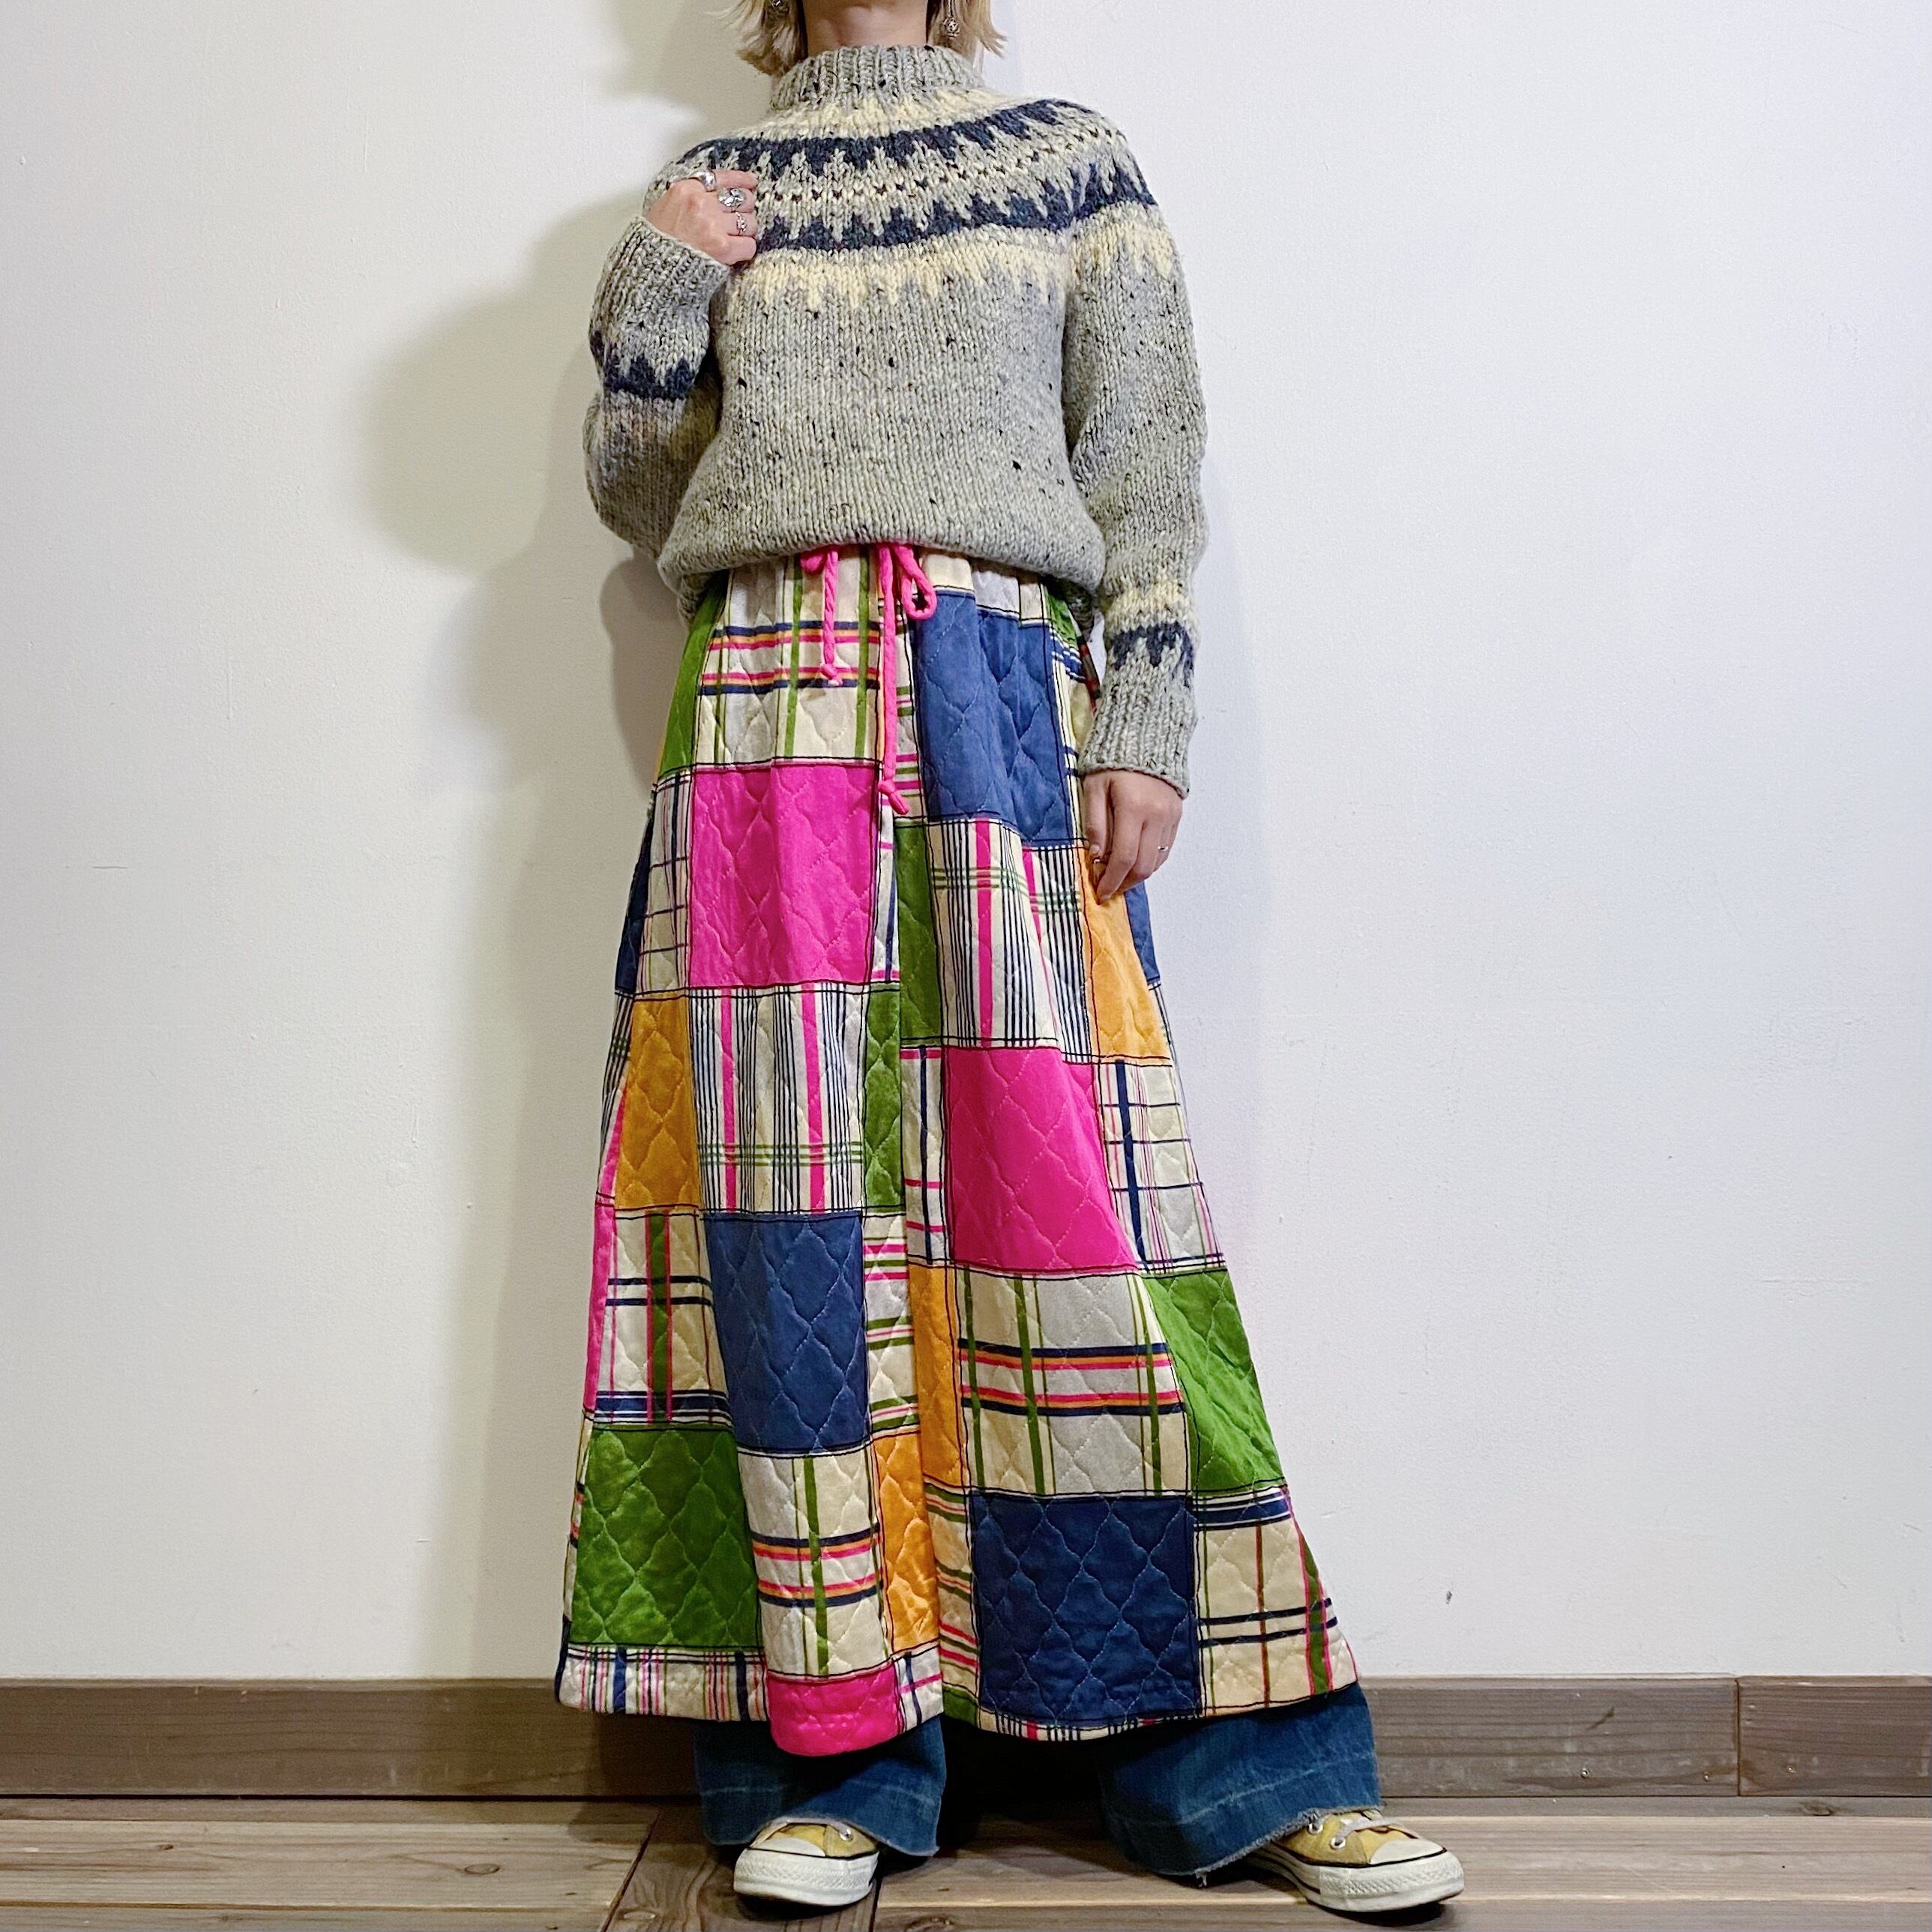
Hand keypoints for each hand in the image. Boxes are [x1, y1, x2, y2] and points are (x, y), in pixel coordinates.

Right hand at [646, 169, 759, 266]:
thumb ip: (692, 195)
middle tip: (739, 219)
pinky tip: (735, 253)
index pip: (723, 177)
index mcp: (686, 189)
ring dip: (746, 231)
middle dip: (745, 209)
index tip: (751, 183)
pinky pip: (749, 245)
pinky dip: (745, 250)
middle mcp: (701, 203)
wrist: (653, 268)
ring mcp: (713, 224)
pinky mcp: (722, 247)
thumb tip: (718, 192)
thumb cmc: (658, 241)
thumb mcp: (668, 205)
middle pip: (742, 198)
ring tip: (734, 238)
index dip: (742, 180)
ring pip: (750, 222)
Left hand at [1082, 770, 1182, 901]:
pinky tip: (1135, 860)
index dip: (1111, 880)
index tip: (1100, 892)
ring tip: (1119, 875)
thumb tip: (1096, 855)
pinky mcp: (1176, 816)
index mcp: (1134, 808)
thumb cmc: (1112, 761)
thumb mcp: (1094, 787)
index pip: (1124, 857)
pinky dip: (1150, 861)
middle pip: (1143, 866)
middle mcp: (1156, 816)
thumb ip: (1095, 822)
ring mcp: (1170, 817)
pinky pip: (1165, 849)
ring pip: (1156, 861)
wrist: (1146, 738)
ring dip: (1137, 874)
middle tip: (1109, 888)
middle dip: (1125, 883)